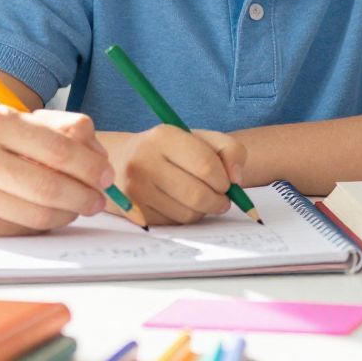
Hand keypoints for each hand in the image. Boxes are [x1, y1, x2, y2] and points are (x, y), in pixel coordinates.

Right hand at [0, 106, 113, 235]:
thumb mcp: (6, 121)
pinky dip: (43, 225)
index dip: (90, 164)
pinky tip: (49, 215)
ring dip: (68, 214)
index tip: (106, 174)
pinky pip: (20, 228)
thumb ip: (53, 129)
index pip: (58, 146)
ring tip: (78, 207)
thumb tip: (97, 154)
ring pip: (38, 213)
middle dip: (85, 195)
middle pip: (51, 184)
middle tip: (99, 199)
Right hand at [104, 126, 248, 225]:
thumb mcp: (202, 139)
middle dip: (218, 201)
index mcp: (163, 136)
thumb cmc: (173, 150)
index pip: (205, 165)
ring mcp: (134, 188)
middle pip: (196, 194)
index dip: (224, 180)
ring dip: (203, 211)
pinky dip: (185, 217)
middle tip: (222, 199)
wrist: (125, 160)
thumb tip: (236, 180)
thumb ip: (231, 150)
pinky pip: (173, 224)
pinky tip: (181, 204)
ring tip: (200, 199)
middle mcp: (143, 161)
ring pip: (187, 214)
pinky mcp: (133, 211)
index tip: (227, 183)